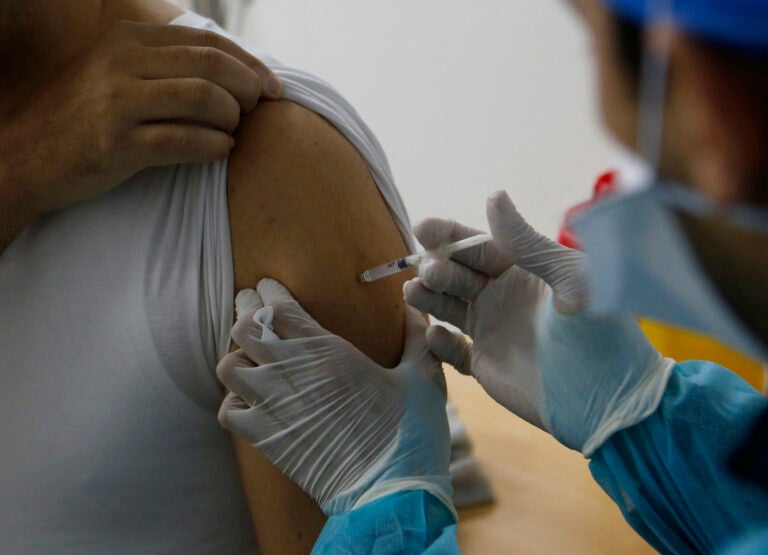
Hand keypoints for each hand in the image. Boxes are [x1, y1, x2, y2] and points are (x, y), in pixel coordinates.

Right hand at [0, 20, 281, 216]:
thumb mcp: (121, 74)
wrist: (32, 156)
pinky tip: (220, 150)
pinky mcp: (116, 143)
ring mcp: (117, 102)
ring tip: (232, 132)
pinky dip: (214, 146)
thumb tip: (239, 72)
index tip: (273, 87)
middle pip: (211, 65)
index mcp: (128, 40)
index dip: (250, 64)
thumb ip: (168, 66)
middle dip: (248, 88)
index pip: (207, 42)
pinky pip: (185, 140)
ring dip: (232, 118)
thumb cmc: (91, 118)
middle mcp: (122, 62)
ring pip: (203, 99)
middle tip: (257, 110)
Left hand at [217, 279, 454, 516]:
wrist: (391, 492)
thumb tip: (413, 309)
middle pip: (243, 326)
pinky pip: (228, 409)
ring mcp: (274, 406)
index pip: (278, 306)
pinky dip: (234, 400)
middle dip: (245, 312)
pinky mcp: (266, 439)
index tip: (268, 286)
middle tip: (252, 309)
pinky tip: (252, 398)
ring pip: (228, 365)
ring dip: (238, 356)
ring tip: (254, 356)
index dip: (268, 291)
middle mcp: (293, 372)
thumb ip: (416, 336)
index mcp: (329, 351)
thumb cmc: (411, 433)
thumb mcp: (424, 377)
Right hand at [405, 191, 674, 454]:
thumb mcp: (571, 281)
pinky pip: (451, 350)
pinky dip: (439, 343)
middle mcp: (504, 295)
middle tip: (428, 272)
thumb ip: (528, 243)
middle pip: (457, 274)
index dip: (449, 235)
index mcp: (526, 270)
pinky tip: (437, 336)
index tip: (422, 227)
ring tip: (414, 293)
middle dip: (437, 268)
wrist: (609, 402)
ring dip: (429, 299)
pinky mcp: (484, 364)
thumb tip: (493, 196)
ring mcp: (492, 329)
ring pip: (448, 307)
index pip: (480, 245)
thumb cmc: (599, 336)